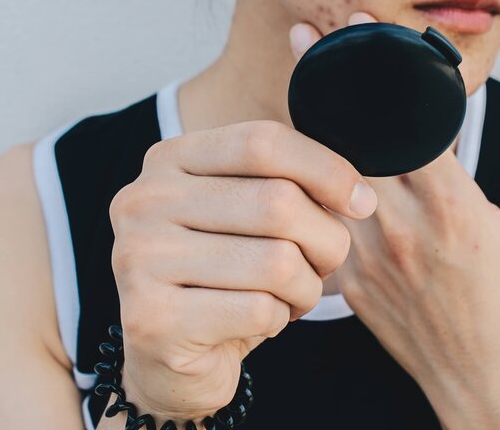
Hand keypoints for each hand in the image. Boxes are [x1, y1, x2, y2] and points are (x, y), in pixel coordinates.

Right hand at [108, 82, 377, 420]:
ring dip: (306, 286)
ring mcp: (139, 260)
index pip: (262, 142)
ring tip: (292, 294)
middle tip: (325, 262)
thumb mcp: (248, 214)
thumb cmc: (224, 276)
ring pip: (277, 262)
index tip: (361, 202)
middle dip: (326, 240)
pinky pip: (260, 310)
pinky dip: (281, 318)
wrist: (172, 357)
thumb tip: (361, 194)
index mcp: (168, 160)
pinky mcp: (151, 320)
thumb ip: (287, 183)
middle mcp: (142, 201)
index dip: (326, 169)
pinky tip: (264, 320)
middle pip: (277, 202)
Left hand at [290, 12, 499, 427]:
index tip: (352, 28)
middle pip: (348, 137)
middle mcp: (400, 223)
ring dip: (307, 134)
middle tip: (302, 43)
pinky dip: (309, 192)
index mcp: (451, 203)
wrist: (484, 381)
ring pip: (322, 178)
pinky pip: (318, 225)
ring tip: (292, 96)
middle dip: (322, 83)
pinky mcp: (347, 283)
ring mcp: (366, 255)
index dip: (377, 68)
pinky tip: (295, 173)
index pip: (403, 119)